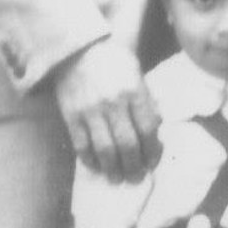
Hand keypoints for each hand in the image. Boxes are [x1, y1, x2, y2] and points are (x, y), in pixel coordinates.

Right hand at [53, 38, 160, 179]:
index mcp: (133, 90)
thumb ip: (148, 102)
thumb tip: (156, 132)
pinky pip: (82, 146)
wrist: (77, 49)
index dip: (152, 151)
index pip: (148, 129)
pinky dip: (90, 161)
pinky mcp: (71, 115)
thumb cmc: (112, 63)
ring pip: (105, 150)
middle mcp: (113, 102)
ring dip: (113, 169)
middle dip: (134, 166)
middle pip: (128, 145)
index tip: (152, 163)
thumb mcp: (137, 74)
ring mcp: (90, 110)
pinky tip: (96, 166)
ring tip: (116, 178)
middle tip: (135, 177)